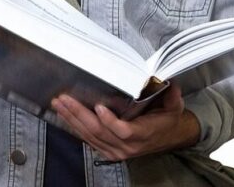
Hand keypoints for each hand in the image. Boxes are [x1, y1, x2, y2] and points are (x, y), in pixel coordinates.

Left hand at [50, 85, 199, 160]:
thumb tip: (170, 83)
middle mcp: (127, 145)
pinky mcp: (108, 150)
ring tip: (59, 104)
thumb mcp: (174, 107)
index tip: (99, 107)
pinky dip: (75, 127)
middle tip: (65, 99)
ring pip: (90, 136)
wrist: (168, 137)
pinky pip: (88, 139)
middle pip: (99, 131)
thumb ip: (172, 96)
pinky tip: (65, 115)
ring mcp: (116, 150)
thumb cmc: (167, 121)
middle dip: (79, 114)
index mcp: (143, 134)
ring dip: (72, 119)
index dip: (110, 121)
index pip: (123, 131)